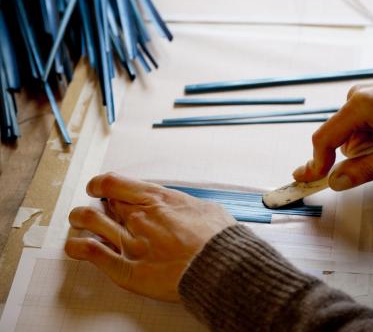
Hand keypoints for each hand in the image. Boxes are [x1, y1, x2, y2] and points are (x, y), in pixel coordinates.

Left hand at [65, 173, 234, 300]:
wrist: (218, 266)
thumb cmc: (215, 238)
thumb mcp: (202, 207)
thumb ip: (183, 206)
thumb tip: (183, 208)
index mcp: (156, 198)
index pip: (114, 183)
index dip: (100, 183)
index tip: (97, 186)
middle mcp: (139, 217)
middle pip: (105, 203)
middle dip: (97, 203)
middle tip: (97, 206)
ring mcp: (131, 243)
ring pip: (91, 222)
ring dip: (80, 219)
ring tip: (77, 220)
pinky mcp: (128, 270)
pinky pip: (94, 255)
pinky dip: (79, 249)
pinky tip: (74, 247)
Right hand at [293, 65, 372, 190]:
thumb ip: (366, 169)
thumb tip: (337, 181)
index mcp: (359, 107)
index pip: (324, 139)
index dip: (315, 163)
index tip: (307, 179)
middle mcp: (355, 97)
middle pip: (340, 139)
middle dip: (359, 154)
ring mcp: (362, 95)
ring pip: (353, 135)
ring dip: (370, 145)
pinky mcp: (370, 97)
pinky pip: (361, 125)